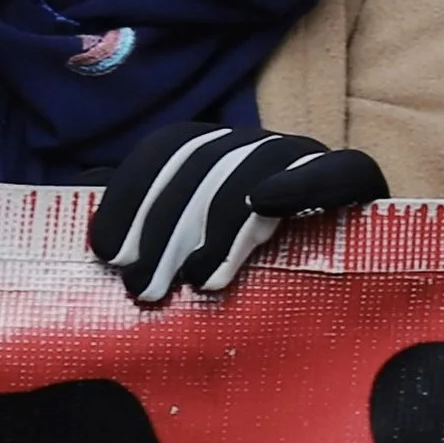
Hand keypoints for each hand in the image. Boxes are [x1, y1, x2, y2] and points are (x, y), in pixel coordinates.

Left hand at [90, 124, 389, 303]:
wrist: (337, 296)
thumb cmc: (241, 275)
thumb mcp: (182, 247)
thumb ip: (143, 214)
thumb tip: (84, 183)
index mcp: (219, 153)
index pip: (172, 146)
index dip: (134, 192)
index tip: (108, 252)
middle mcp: (262, 146)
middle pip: (210, 160)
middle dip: (168, 223)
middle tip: (145, 287)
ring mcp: (310, 160)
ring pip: (261, 165)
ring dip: (221, 221)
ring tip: (198, 281)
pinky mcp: (360, 185)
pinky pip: (341, 170)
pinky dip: (304, 181)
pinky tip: (266, 204)